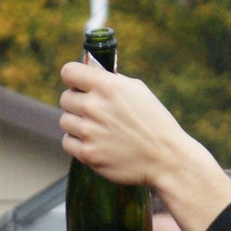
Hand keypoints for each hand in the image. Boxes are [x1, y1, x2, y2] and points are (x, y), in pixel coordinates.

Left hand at [58, 60, 230, 230]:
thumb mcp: (137, 90)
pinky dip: (77, 142)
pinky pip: (68, 142)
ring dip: (76, 123)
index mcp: (107, 86)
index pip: (69, 72)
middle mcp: (94, 107)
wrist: (165, 157)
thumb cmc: (154, 121)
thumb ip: (111, 82)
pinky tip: (93, 142)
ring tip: (96, 128)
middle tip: (92, 110)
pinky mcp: (87, 154)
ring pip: (65, 121)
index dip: (73, 78)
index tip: (79, 84)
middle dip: (76, 102)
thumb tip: (91, 76)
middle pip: (65, 98)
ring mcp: (88, 132)